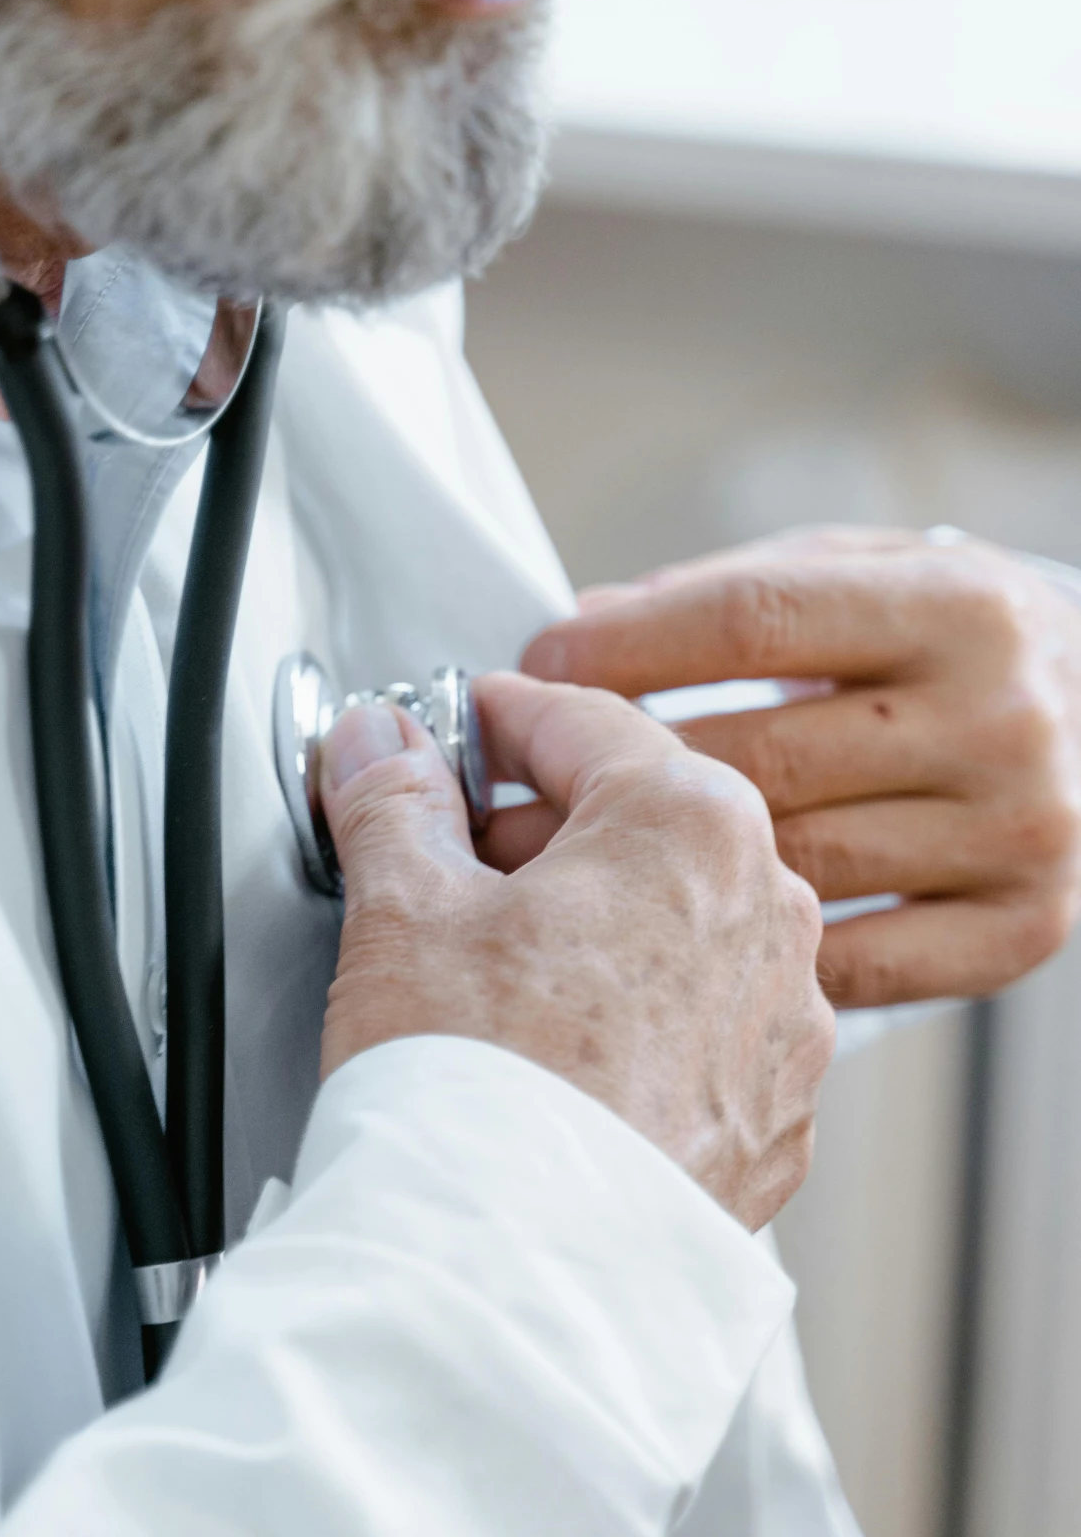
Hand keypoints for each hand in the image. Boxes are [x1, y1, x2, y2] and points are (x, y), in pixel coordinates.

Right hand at [318, 677, 831, 1232]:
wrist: (514, 1280)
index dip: (495, 721)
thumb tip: (383, 748)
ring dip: (593, 924)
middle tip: (444, 855)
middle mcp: (770, 916)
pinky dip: (634, 1018)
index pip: (583, 723)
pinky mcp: (767, 1121)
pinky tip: (551, 1050)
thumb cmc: (478, 1097)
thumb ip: (393, 801)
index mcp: (693, 825)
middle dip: (542, 828)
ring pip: (679, 928)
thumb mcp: (401, 910)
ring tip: (489, 968)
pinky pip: (700, 1028)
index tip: (451, 733)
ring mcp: (783, 1027)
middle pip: (643, 822)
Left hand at [519, 528, 1080, 1008]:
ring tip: (562, 868)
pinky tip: (689, 935)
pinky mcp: (1021, 930)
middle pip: (757, 760)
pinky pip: (855, 966)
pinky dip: (759, 957)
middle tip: (515, 786)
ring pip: (790, 867)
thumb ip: (732, 589)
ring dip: (656, 879)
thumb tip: (587, 623)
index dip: (625, 645)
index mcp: (960, 608)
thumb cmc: (951, 639)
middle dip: (613, 776)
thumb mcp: (864, 570)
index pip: (753, 621)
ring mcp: (1018, 835)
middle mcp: (1002, 722)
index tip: (536, 664)